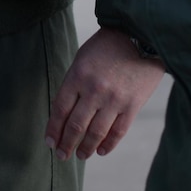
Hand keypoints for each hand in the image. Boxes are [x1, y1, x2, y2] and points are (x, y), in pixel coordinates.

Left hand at [45, 27, 165, 159]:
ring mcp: (114, 99)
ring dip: (85, 148)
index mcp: (78, 76)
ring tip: (80, 155)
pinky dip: (108, 144)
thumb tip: (63, 114)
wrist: (141, 35)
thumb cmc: (107, 46)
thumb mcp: (83, 59)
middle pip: (75, 125)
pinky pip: (118, 131)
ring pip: (95, 132)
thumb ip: (73, 84)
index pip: (60, 110)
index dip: (53, 129)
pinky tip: (100, 151)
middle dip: (66, 144)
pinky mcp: (133, 104)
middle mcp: (94, 89)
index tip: (50, 142)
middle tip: (62, 155)